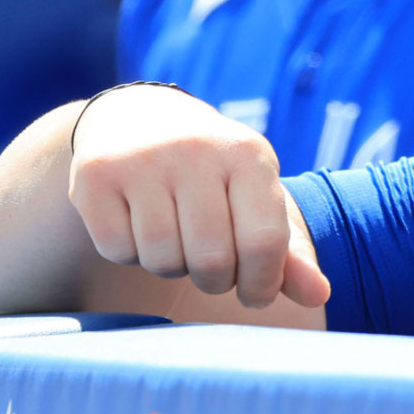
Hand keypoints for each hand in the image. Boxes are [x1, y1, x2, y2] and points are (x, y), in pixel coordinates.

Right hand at [67, 84, 329, 308]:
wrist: (138, 118)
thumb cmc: (213, 174)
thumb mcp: (257, 198)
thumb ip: (290, 252)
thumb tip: (319, 295)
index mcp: (248, 154)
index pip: (264, 243)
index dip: (262, 283)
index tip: (255, 290)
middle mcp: (196, 150)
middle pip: (211, 261)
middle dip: (215, 280)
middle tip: (212, 265)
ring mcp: (142, 160)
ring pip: (162, 260)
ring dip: (171, 266)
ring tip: (176, 235)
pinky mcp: (95, 175)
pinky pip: (118, 251)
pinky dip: (129, 253)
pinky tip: (137, 221)